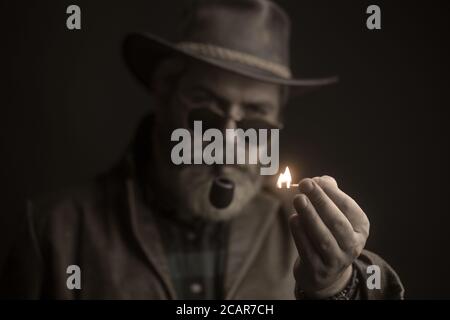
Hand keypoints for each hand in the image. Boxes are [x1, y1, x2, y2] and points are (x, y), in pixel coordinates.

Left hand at [289, 176, 369, 298]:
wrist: (325, 273)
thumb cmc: (329, 234)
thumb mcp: (335, 215)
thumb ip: (330, 194)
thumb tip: (320, 180)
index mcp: (360, 228)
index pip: (348, 208)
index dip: (331, 193)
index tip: (314, 180)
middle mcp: (352, 246)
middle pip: (336, 222)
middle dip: (320, 201)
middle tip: (305, 184)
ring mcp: (335, 260)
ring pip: (323, 238)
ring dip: (309, 216)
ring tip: (298, 199)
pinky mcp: (318, 270)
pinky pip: (308, 250)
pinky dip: (300, 233)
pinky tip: (293, 219)